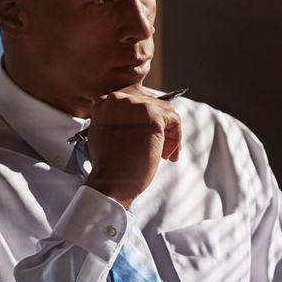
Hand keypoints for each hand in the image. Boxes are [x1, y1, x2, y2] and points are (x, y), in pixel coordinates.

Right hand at [84, 89, 181, 208]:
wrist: (110, 182)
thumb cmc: (109, 166)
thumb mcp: (107, 134)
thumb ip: (121, 121)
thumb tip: (144, 119)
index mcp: (106, 102)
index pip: (136, 101)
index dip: (145, 120)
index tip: (148, 136)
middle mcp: (119, 99)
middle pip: (151, 104)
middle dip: (159, 127)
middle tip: (162, 148)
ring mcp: (136, 106)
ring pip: (165, 111)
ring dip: (169, 133)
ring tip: (165, 154)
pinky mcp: (152, 116)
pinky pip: (174, 120)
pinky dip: (176, 138)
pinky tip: (168, 154)